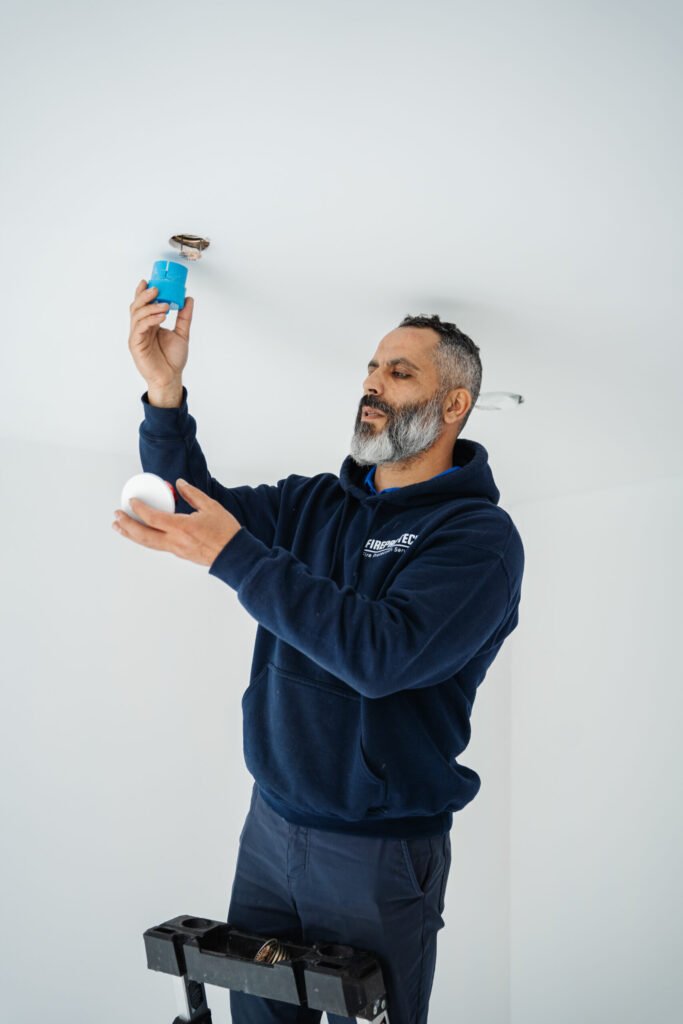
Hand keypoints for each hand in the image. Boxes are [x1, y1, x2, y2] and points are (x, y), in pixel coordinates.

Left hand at [112, 479, 241, 566]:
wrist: (235, 555)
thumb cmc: (226, 533)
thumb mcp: (211, 507)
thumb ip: (193, 494)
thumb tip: (179, 484)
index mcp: (182, 527)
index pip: (153, 517)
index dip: (139, 509)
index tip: (132, 502)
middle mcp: (175, 541)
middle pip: (143, 535)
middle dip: (127, 525)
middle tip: (116, 516)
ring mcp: (176, 550)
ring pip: (148, 543)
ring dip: (131, 535)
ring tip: (120, 527)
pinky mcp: (180, 554)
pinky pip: (157, 546)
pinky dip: (145, 539)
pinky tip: (141, 534)